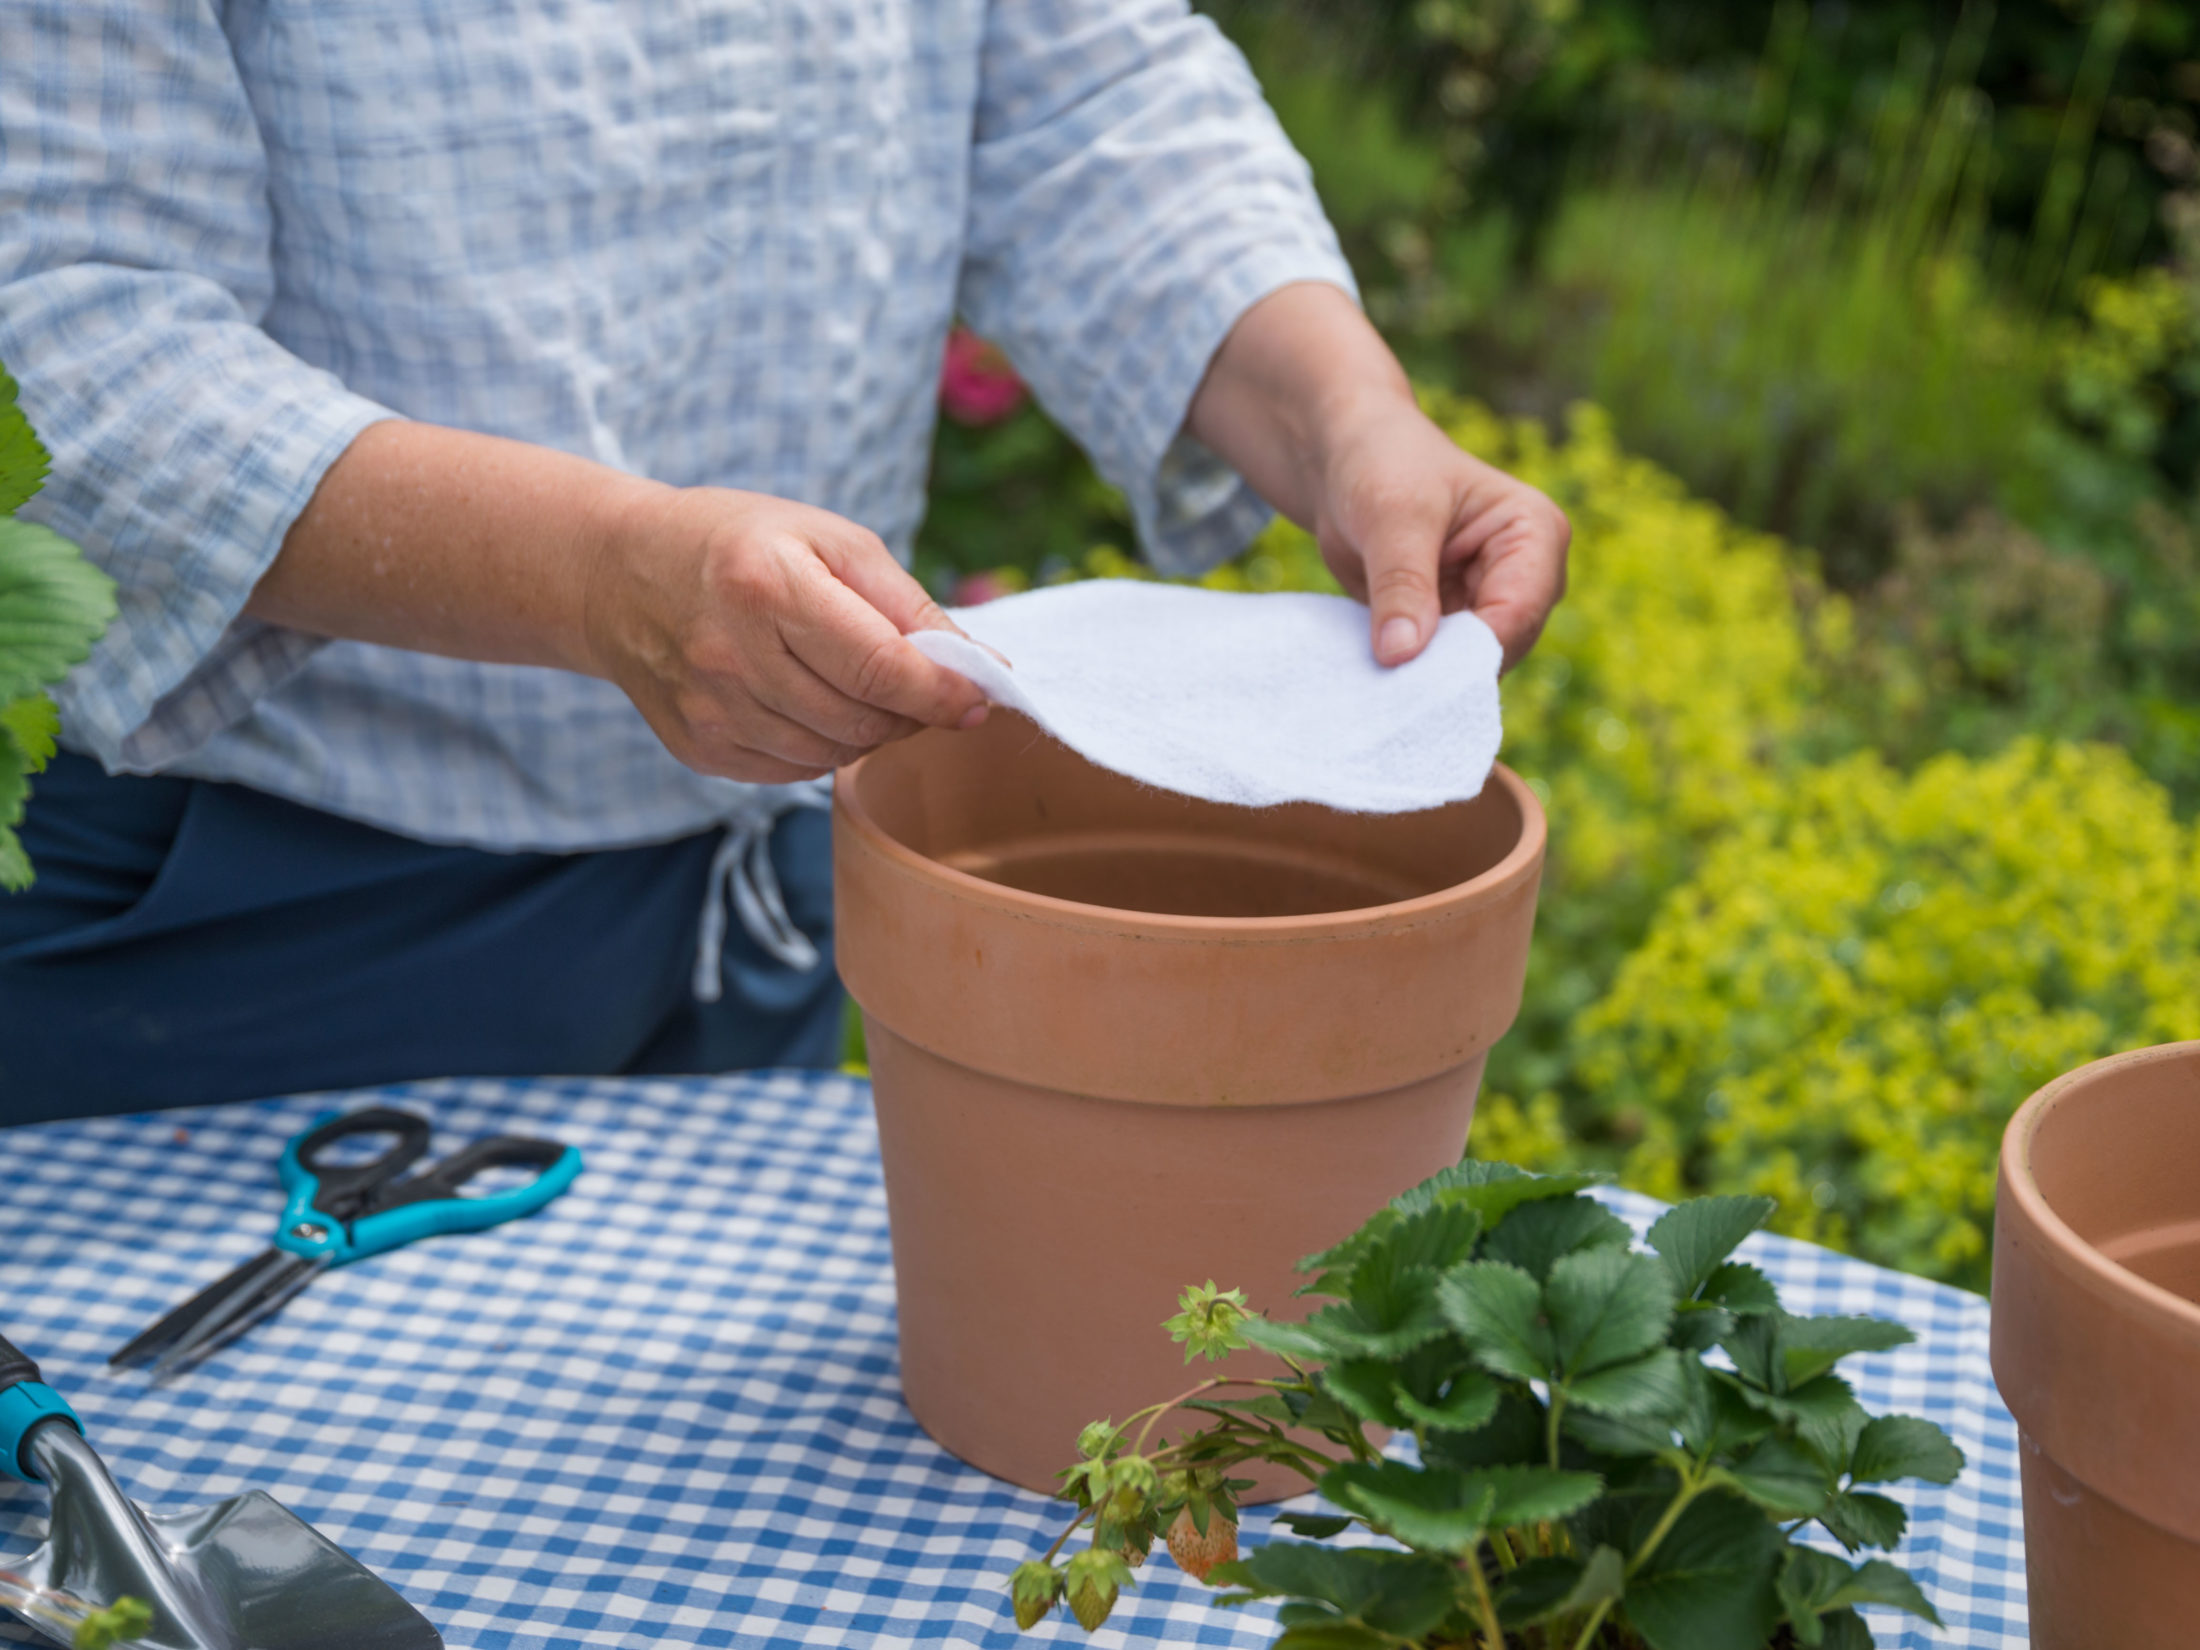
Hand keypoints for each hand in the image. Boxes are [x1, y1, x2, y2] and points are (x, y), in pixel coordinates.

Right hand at [583, 487, 988, 782]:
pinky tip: (808, 701)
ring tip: (858, 684)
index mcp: (768, 587)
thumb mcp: (828, 539)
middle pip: (863, 720)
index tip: (980, 698)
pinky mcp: (700, 749)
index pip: (881, 668)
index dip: (943, 693)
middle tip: (916, 682)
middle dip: (911, 711)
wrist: (618, 575)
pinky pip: (795, 772)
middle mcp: (732, 656)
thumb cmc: (740, 545)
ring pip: (834, 754)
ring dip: (869, 731)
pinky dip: (823, 745)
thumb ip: (906, 603)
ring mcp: (710, 711)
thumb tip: (978, 668)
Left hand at [1310, 397, 1569, 670]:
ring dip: (1428, 678)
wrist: (1345, 461)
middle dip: (1449, 670)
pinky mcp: (1455, 624)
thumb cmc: (1381, 464)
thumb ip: (1401, 583)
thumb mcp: (1391, 515)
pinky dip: (1412, 675)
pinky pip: (1441, 666)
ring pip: (1472, 666)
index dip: (1470, 650)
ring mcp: (1491, 603)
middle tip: (1393, 690)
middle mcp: (1527, 574)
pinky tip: (1378, 681)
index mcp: (1534, 532)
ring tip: (1381, 686)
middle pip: (1502, 646)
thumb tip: (1400, 655)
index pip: (1518, 609)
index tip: (1414, 675)